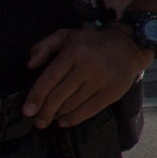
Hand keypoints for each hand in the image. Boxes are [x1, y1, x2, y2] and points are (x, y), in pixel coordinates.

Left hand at [23, 25, 151, 128]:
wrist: (129, 45)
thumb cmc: (93, 43)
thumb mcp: (67, 36)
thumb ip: (44, 46)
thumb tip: (30, 64)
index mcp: (74, 51)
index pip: (49, 79)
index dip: (36, 97)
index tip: (27, 110)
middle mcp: (88, 66)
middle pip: (59, 95)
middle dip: (45, 112)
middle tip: (38, 121)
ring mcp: (102, 79)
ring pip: (72, 104)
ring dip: (59, 114)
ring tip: (53, 116)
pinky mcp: (113, 90)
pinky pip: (89, 110)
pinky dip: (74, 118)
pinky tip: (65, 121)